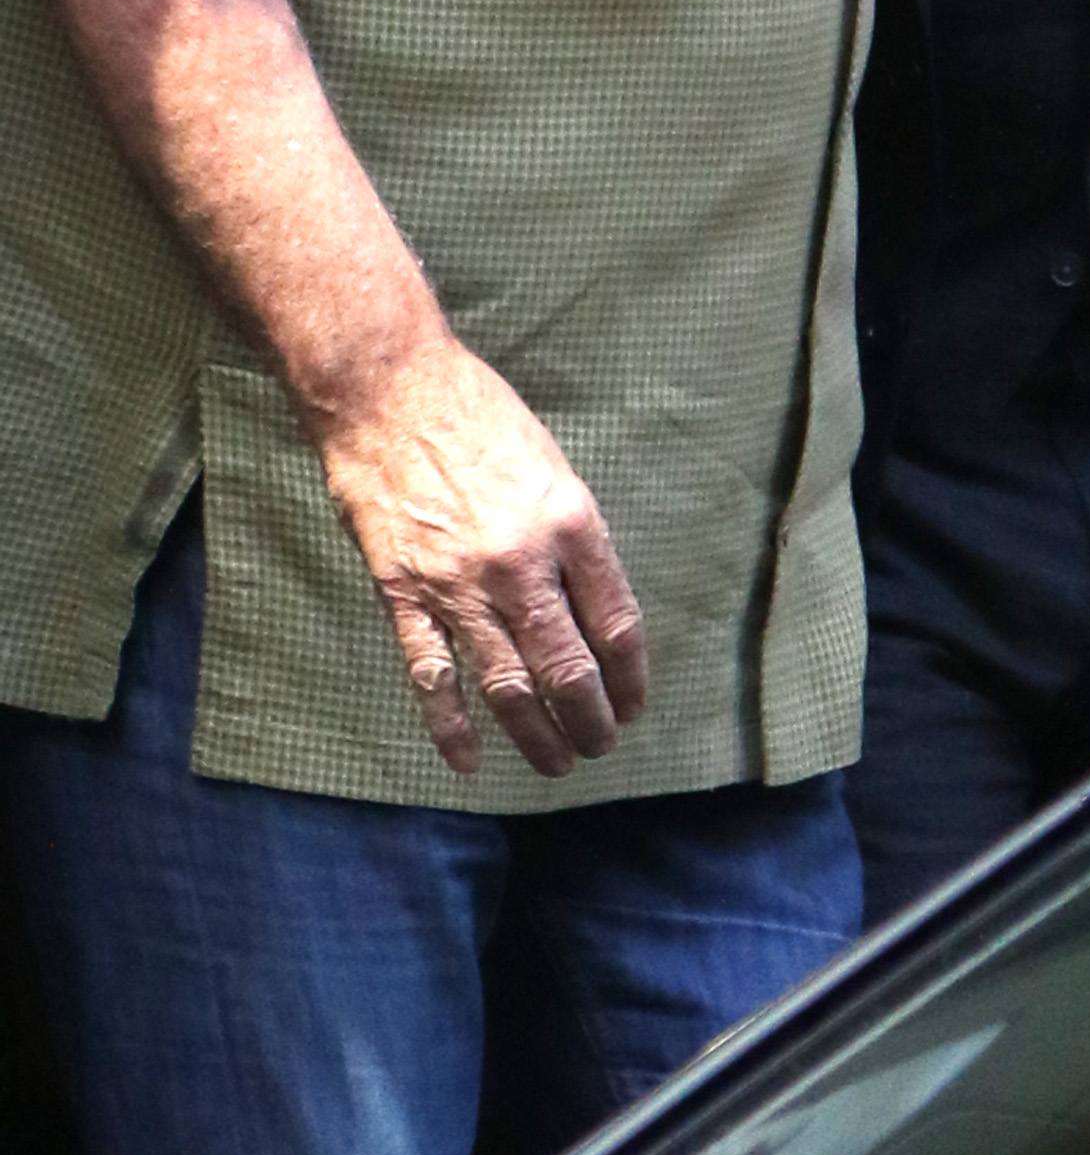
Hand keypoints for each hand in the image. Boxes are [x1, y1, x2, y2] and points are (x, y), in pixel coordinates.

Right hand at [309, 336, 649, 777]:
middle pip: (568, 669)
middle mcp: (521, 563)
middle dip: (592, 721)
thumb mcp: (553, 468)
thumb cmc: (480, 418)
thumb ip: (574, 541)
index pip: (616, 625)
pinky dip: (451, 728)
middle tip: (601, 744)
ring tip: (556, 763)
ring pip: (507, 687)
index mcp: (570, 525)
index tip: (635, 703)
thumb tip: (595, 611)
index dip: (630, 678)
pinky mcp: (403, 594)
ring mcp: (458, 584)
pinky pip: (431, 677)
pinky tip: (469, 762)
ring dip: (537, 736)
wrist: (390, 391)